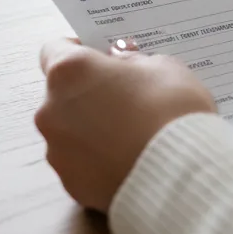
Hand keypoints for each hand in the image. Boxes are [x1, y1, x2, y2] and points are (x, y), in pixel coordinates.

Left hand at [35, 39, 216, 211]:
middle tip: (131, 98)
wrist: (181, 172)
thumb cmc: (172, 110)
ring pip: (72, 130)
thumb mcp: (165, 67)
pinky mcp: (70, 184)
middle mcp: (51, 110)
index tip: (105, 58)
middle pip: (64, 94)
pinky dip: (101, 159)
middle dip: (92, 93)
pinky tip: (132, 158)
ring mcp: (57, 151)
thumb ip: (134, 62)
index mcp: (70, 72)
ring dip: (94, 127)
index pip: (55, 49)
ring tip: (135, 134)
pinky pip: (83, 163)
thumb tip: (122, 68)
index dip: (82, 50)